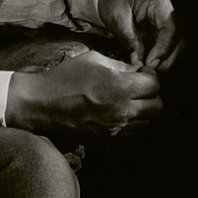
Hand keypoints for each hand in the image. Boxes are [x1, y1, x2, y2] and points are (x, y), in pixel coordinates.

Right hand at [5, 50, 162, 137]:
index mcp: (120, 87)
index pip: (155, 84)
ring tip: (129, 98)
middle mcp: (121, 110)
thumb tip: (138, 68)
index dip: (151, 75)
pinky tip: (119, 109)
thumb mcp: (94, 59)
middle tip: (139, 86)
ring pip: (147, 122)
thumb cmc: (65, 78)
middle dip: (152, 94)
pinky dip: (132, 121)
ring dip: (143, 109)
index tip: (141, 72)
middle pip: (157, 106)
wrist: (40, 105)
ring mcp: (114, 127)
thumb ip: (121, 64)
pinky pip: (132, 131)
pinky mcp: (106, 138)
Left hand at [96, 0, 181, 71]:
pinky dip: (163, 55)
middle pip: (183, 36)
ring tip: (152, 69)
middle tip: (153, 70)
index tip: (152, 63)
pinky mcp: (163, 27)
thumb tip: (137, 61)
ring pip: (180, 41)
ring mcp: (168, 18)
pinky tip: (152, 63)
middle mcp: (169, 9)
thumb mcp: (116, 18)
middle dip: (171, 56)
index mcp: (159, 1)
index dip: (165, 48)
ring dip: (169, 58)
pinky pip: (170, 43)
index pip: (172, 27)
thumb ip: (128, 40)